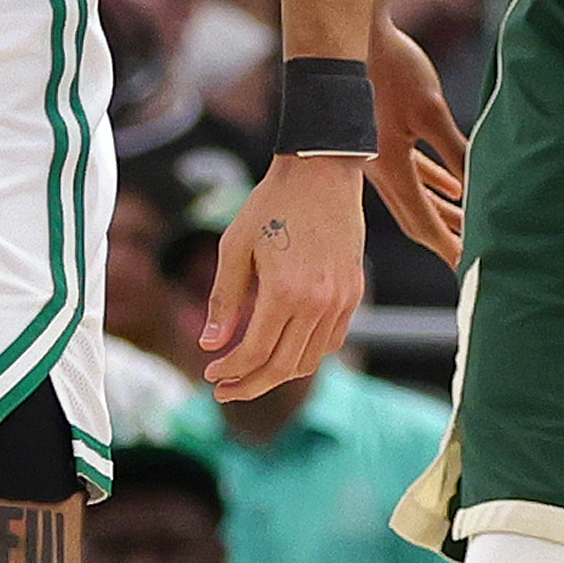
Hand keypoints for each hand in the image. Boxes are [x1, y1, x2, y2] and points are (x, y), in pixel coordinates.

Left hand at [200, 153, 366, 400]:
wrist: (321, 172)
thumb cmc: (271, 204)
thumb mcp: (235, 246)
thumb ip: (224, 300)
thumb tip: (210, 345)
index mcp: (285, 291)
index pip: (256, 352)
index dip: (230, 371)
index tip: (210, 375)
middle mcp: (319, 303)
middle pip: (283, 366)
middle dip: (250, 385)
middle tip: (224, 390)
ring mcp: (341, 301)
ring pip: (310, 360)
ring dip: (278, 374)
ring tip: (249, 375)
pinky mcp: (353, 294)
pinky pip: (330, 342)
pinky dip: (306, 355)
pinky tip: (283, 351)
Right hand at [367, 17, 466, 264]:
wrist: (349, 39)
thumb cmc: (389, 70)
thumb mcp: (430, 111)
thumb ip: (456, 151)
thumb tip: (480, 188)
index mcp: (390, 169)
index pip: (424, 222)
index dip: (448, 247)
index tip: (468, 269)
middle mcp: (379, 170)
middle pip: (416, 217)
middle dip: (447, 238)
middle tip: (473, 260)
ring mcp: (376, 156)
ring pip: (414, 196)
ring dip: (442, 213)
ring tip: (472, 229)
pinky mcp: (379, 137)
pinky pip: (410, 172)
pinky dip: (432, 184)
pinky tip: (454, 189)